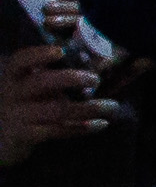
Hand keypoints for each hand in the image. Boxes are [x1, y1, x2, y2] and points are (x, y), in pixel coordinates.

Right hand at [0, 51, 107, 165]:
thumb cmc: (20, 106)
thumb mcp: (26, 88)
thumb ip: (48, 77)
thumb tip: (87, 64)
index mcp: (13, 77)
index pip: (21, 61)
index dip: (39, 54)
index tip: (60, 51)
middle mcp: (12, 94)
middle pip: (41, 82)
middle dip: (71, 78)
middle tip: (96, 79)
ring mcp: (18, 115)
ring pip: (56, 109)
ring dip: (89, 108)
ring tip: (112, 106)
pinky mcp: (25, 135)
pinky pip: (57, 130)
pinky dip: (81, 127)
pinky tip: (101, 124)